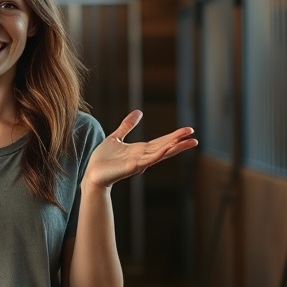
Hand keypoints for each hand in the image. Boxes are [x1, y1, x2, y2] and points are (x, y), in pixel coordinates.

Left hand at [82, 110, 197, 189]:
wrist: (92, 174)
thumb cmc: (103, 159)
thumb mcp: (116, 137)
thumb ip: (127, 125)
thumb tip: (138, 112)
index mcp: (140, 150)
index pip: (161, 141)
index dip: (174, 136)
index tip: (188, 131)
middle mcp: (143, 156)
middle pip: (165, 147)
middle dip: (179, 141)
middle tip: (194, 135)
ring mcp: (139, 162)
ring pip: (160, 153)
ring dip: (174, 147)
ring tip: (189, 142)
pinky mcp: (132, 167)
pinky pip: (148, 159)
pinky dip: (159, 154)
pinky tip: (168, 149)